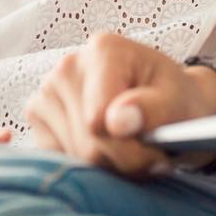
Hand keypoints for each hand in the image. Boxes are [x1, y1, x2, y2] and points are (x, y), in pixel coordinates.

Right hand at [24, 33, 215, 176]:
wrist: (165, 102)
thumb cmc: (175, 101)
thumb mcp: (178, 103)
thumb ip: (153, 110)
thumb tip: (117, 121)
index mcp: (104, 50)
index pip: (99, 122)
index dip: (131, 147)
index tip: (156, 150)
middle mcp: (68, 65)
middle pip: (88, 143)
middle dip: (122, 158)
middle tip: (148, 150)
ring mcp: (48, 90)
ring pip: (73, 156)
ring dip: (106, 164)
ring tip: (129, 145)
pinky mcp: (37, 115)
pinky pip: (57, 159)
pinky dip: (84, 165)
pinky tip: (103, 145)